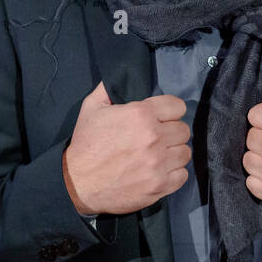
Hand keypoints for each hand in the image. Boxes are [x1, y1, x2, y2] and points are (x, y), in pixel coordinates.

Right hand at [62, 80, 191, 215]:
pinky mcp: (160, 185)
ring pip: (184, 152)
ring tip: (158, 156)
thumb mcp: (92, 108)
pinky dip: (173, 174)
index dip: (169, 112)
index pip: (178, 107)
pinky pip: (182, 175)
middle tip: (156, 139)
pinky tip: (159, 171)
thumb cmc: (85, 145)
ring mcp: (158, 163)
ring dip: (173, 153)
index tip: (161, 118)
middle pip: (183, 130)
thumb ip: (109, 88)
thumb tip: (120, 75)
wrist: (77, 184)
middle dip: (171, 133)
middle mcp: (153, 137)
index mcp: (140, 114)